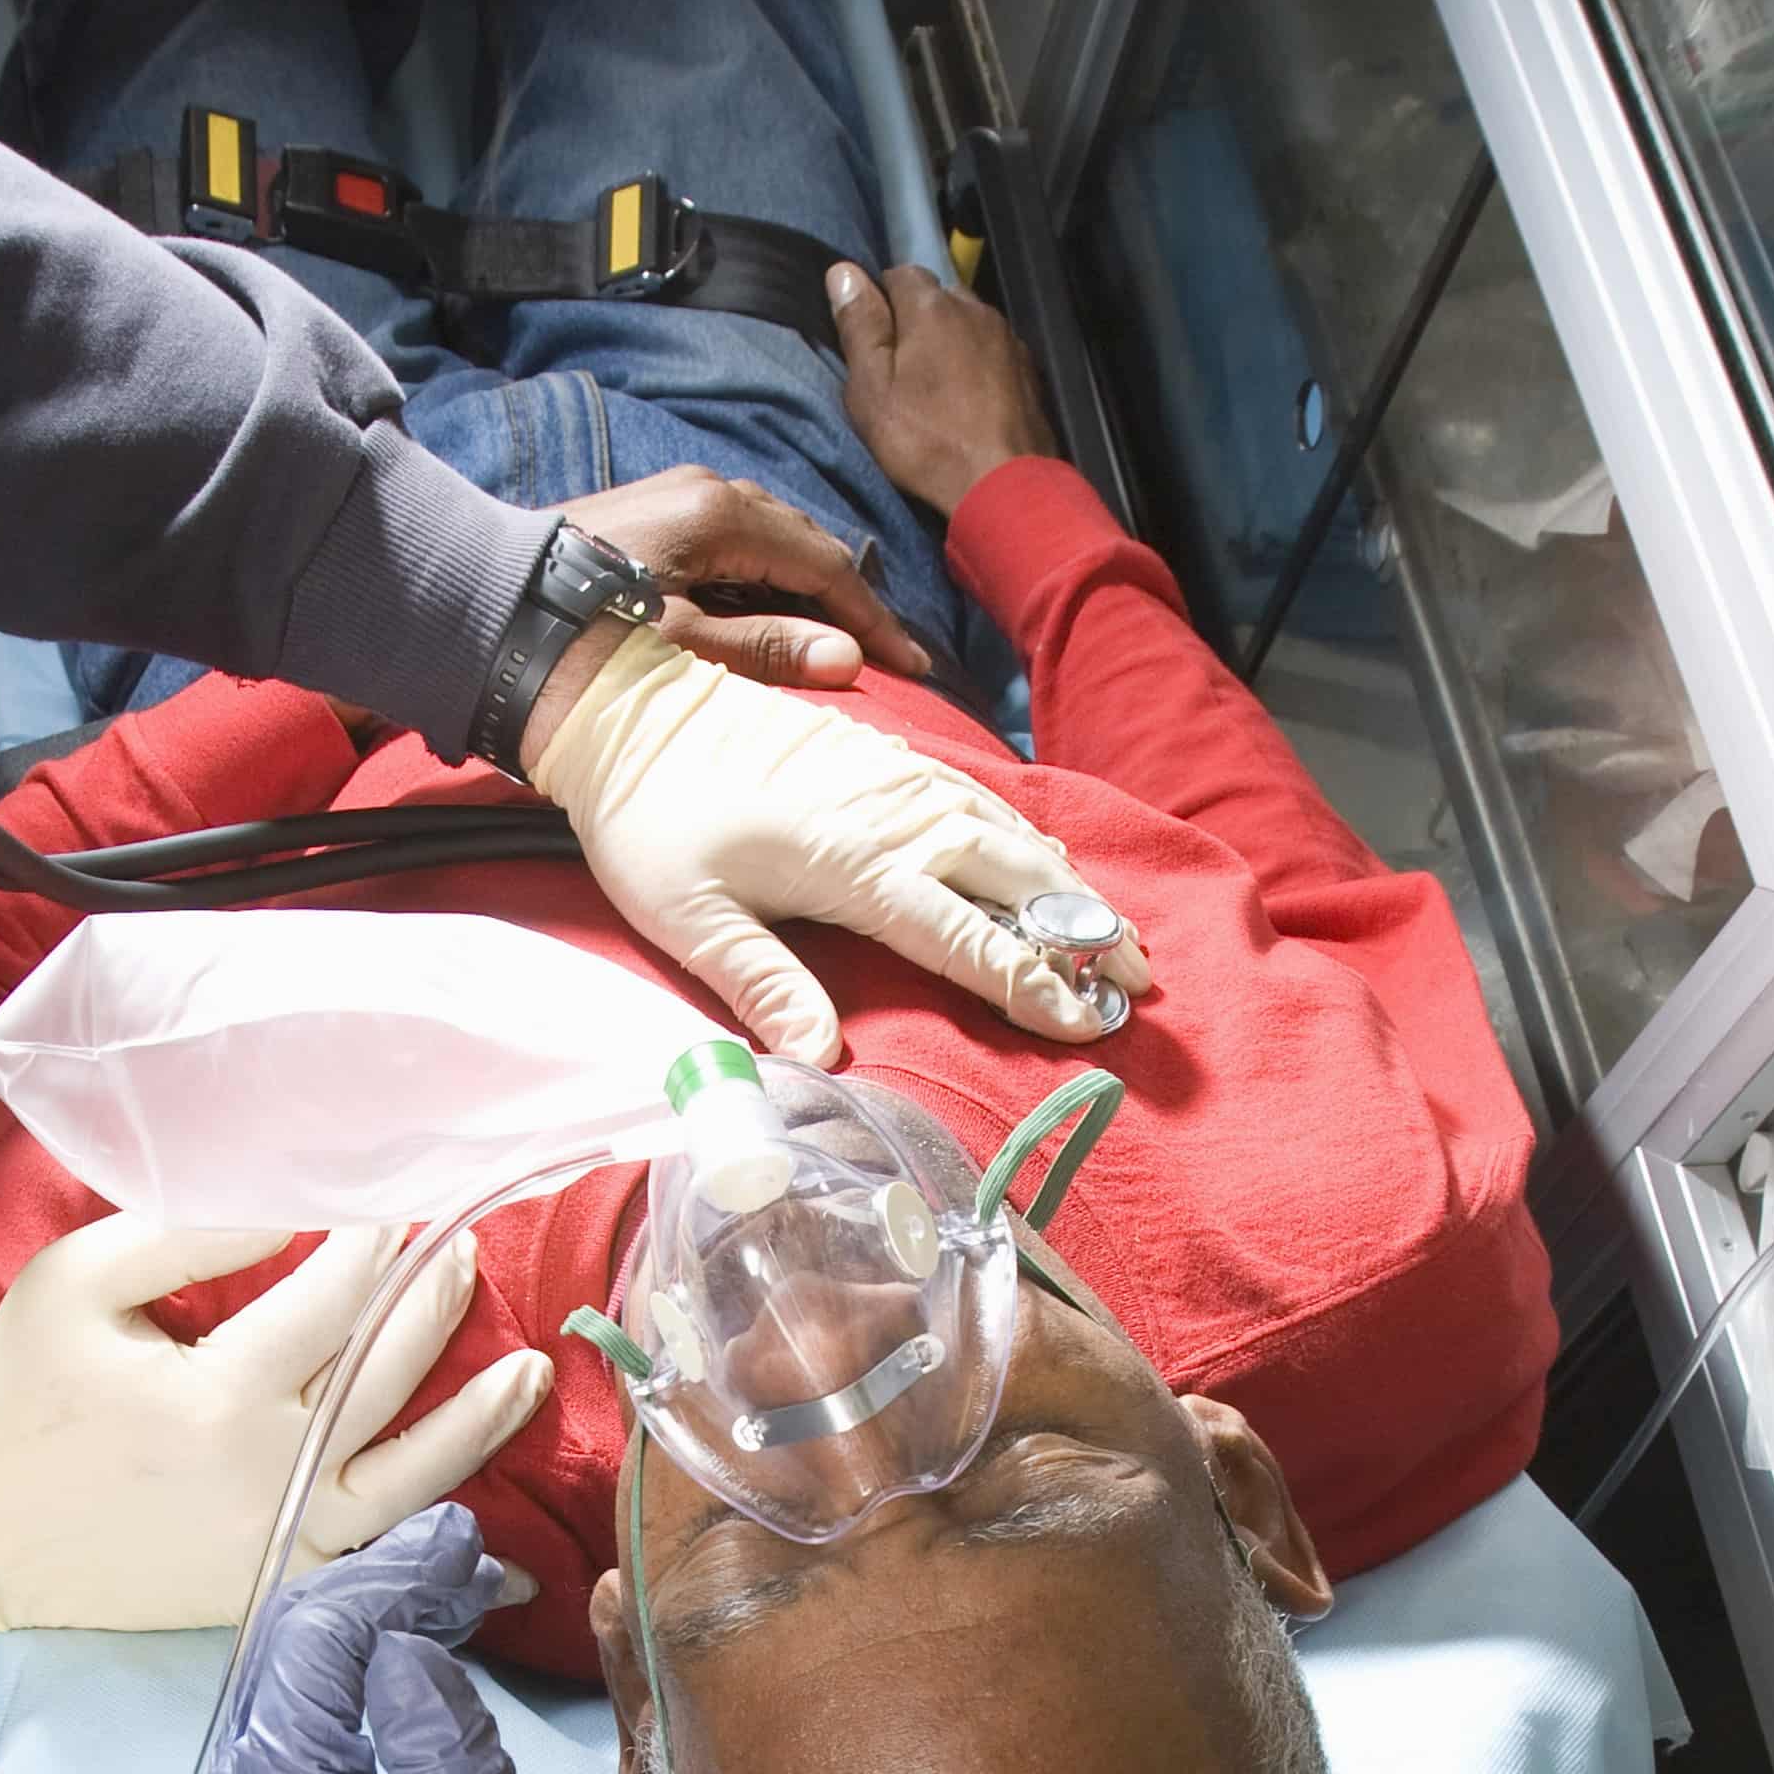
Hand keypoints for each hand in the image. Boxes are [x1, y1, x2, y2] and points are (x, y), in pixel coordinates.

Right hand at [0, 1216, 550, 1635]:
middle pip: (387, 1374)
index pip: (336, 1299)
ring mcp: (285, 1542)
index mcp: (220, 1394)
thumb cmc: (20, 1392)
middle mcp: (271, 1473)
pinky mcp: (281, 1586)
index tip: (393, 1198)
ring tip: (530, 1369)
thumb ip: (187, 1237)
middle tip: (461, 1246)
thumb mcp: (78, 1283)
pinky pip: (386, 1566)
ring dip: (479, 1419)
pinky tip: (515, 1546)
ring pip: (413, 1475)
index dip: (375, 1241)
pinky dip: (454, 1556)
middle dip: (433, 1299)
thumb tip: (294, 1207)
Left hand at [196, 1508, 609, 1773]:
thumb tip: (407, 1645)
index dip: (389, 1580)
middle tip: (477, 1554)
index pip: (312, 1647)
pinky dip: (373, 1652)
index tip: (470, 1544)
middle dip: (383, 1581)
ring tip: (472, 1584)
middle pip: (293, 1639)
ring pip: (301, 1660)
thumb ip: (446, 1757)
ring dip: (381, 1610)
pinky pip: (314, 1699)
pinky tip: (439, 1632)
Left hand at [518, 625, 1153, 1058]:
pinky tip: (1048, 862)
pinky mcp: (886, 756)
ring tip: (1119, 931)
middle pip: (1015, 880)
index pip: (967, 937)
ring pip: (1008, 835)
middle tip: (1141, 979)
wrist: (631, 714)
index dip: (1031, 983)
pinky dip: (1025, 835)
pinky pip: (979, 798)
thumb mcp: (690, 918)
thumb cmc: (651, 826)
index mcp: (855, 863)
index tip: (1084, 1022)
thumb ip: (762, 984)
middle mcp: (894, 816)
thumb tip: (821, 1059)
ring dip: (1069, 885)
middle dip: (1085, 931)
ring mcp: (897, 778)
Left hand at [546, 467, 938, 705]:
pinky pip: (731, 548)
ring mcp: (675, 500)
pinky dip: (762, 585)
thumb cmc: (580, 635)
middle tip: (883, 655)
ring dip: (802, 592)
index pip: (824, 564)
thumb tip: (847, 658)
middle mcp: (705, 492)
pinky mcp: (651, 519)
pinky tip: (768, 622)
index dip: (871, 618)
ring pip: (767, 543)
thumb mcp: (682, 649)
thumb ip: (766, 650)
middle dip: (845, 601)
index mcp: (720, 514)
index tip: (909, 663)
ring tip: (834, 644)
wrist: (480, 608)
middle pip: (800, 544)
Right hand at [831, 260, 1051, 520]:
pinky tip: (970, 396)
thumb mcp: (872, 388)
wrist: (1005, 486)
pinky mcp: (1030, 369)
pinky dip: (979, 361)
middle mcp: (976, 309)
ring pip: (970, 321)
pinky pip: (994, 349)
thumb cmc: (925, 440)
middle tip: (901, 365)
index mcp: (932, 307)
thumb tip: (842, 271)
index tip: (872, 339)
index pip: (899, 274)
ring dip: (952, 339)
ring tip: (937, 383)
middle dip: (918, 318)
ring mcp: (1009, 338)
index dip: (880, 300)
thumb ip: (859, 326)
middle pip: (938, 295)